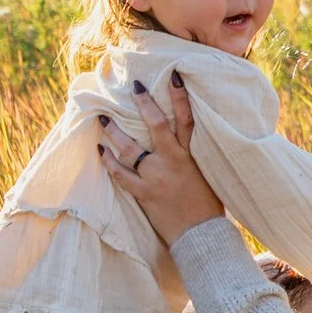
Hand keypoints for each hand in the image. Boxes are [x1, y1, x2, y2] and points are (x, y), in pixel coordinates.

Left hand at [98, 73, 225, 242]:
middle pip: (157, 125)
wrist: (202, 236)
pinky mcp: (144, 194)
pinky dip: (110, 162)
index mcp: (192, 155)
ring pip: (131, 148)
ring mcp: (156, 177)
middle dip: (144, 104)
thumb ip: (195, 156)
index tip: (173, 76)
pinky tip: (102, 151)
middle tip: (134, 87)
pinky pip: (121, 175)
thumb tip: (187, 140)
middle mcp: (173, 161)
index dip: (179, 96)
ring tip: (104, 120)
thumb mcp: (208, 175)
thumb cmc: (209, 206)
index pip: (187, 119)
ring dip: (116, 132)